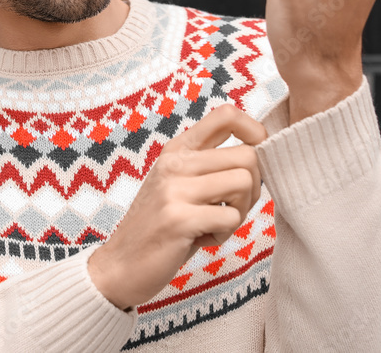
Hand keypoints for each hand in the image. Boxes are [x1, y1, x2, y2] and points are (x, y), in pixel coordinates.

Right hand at [88, 104, 267, 311]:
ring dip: (240, 211)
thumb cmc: (160, 226)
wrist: (120, 265)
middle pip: (248, 155)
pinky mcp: (179, 219)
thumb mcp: (177, 183)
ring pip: (245, 183)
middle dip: (254, 187)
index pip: (226, 114)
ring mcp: (175, 189)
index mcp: (177, 149)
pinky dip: (225, 235)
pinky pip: (231, 217)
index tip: (255, 159)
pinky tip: (202, 239)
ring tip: (216, 224)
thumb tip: (259, 154)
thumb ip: (209, 165)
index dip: (255, 130)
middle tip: (232, 207)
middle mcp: (175, 163)